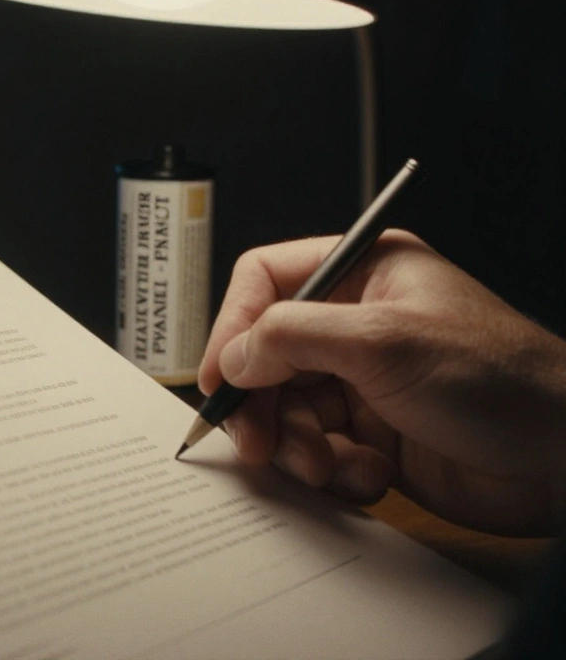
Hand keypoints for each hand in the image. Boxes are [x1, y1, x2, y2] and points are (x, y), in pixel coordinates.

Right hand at [198, 230, 565, 536]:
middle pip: (266, 355)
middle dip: (263, 406)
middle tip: (259, 446)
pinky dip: (332, 469)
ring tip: (331, 466)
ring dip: (300, 447)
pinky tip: (370, 474)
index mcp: (362, 273)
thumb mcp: (382, 342)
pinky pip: (317, 448)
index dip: (233, 327)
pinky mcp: (372, 432)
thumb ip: (292, 338)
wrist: (564, 459)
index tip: (218, 379)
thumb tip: (233, 357)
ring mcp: (362, 379)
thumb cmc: (498, 380)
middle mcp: (356, 322)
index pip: (266, 281)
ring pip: (286, 410)